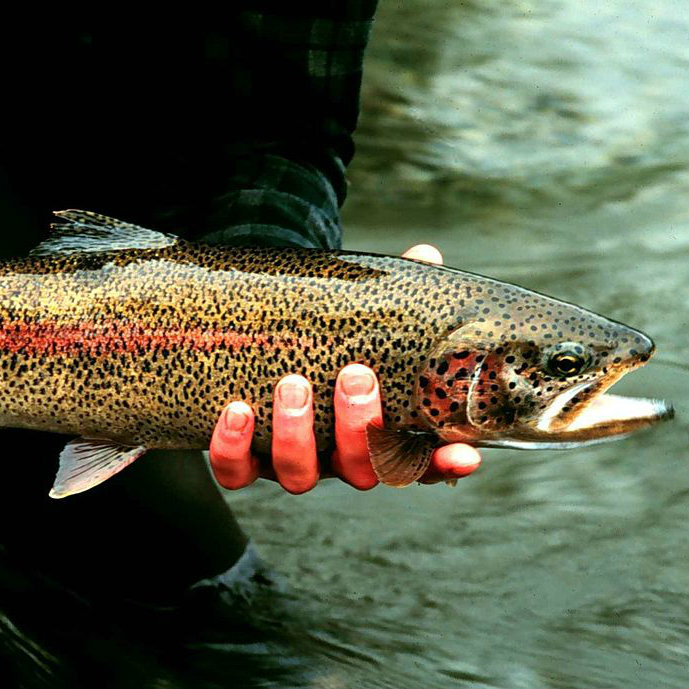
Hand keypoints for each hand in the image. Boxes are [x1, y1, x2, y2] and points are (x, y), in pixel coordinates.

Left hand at [209, 244, 481, 492]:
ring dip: (298, 435)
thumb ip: (393, 297)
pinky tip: (237, 411)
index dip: (442, 464)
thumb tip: (424, 255)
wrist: (265, 347)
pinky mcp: (243, 461)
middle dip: (359, 426)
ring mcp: (291, 462)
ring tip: (293, 384)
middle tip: (356, 375)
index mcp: (374, 431)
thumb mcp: (361, 319)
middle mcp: (336, 456)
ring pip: (300, 475)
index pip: (419, 461)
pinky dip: (233, 449)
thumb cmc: (329, 340)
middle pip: (359, 469)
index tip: (466, 455)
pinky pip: (235, 473)